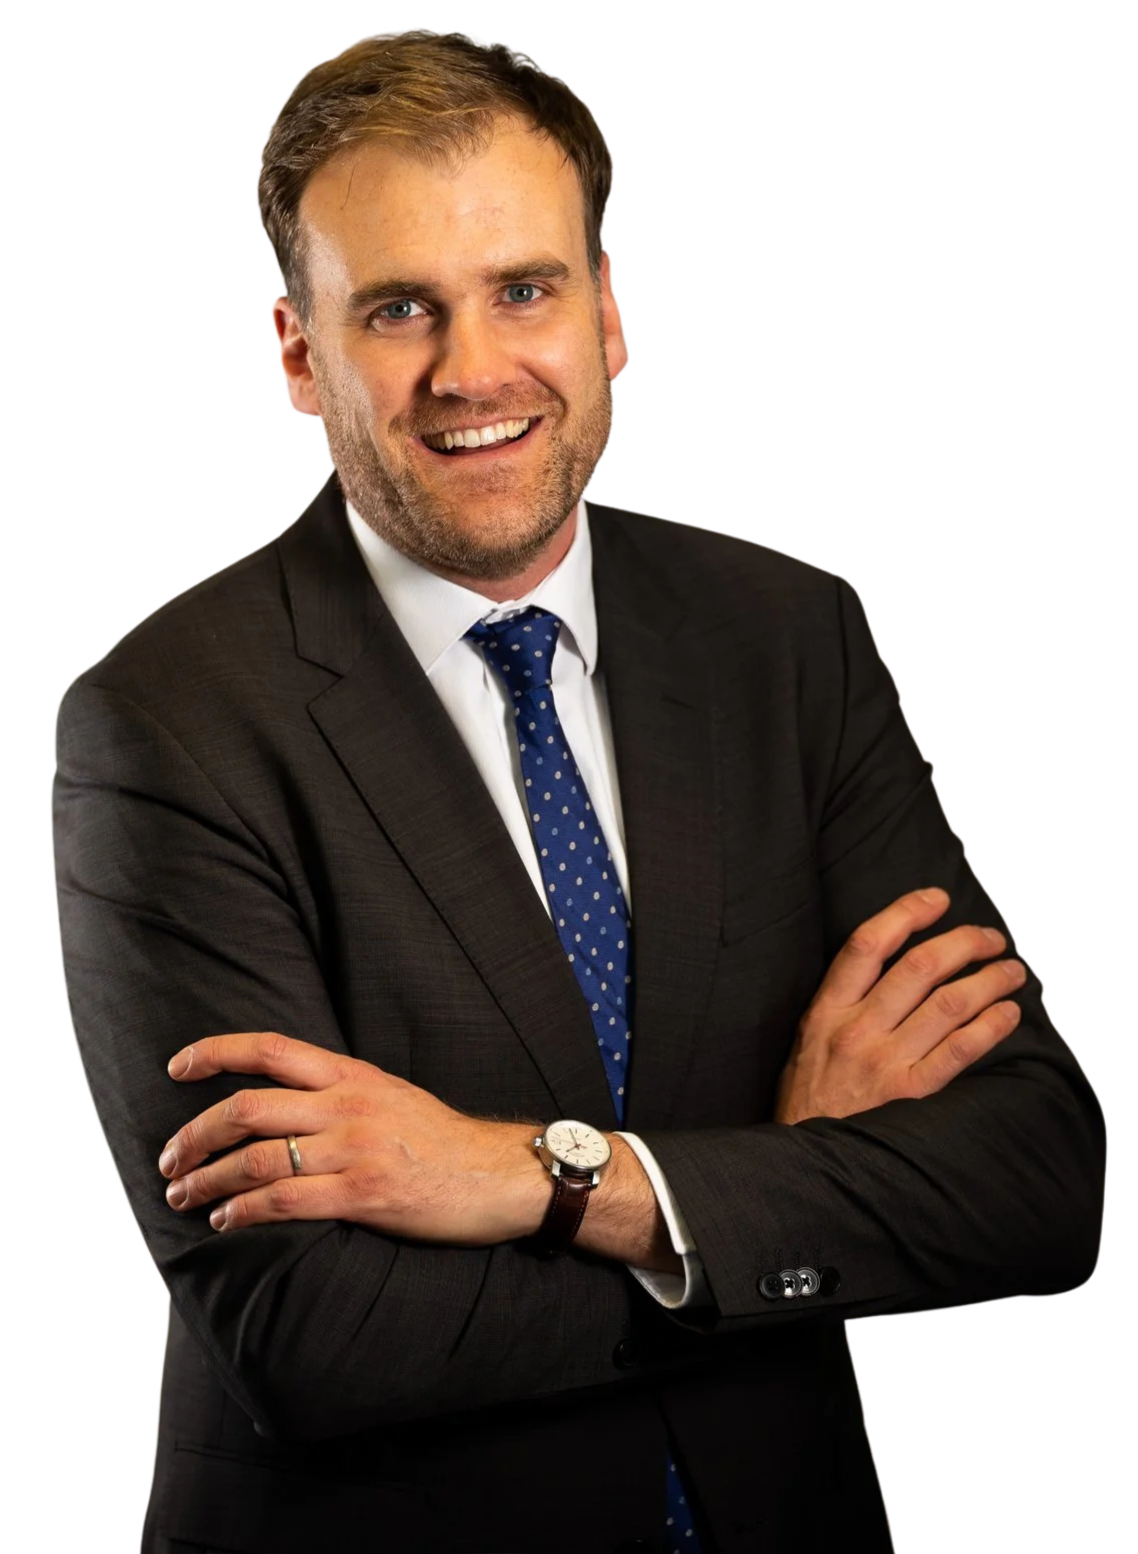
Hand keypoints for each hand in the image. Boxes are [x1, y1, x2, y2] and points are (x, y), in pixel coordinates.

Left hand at [157, 1032, 543, 1243]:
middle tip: (169, 1158)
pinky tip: (227, 1221)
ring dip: (208, 1180)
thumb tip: (283, 1105)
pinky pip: (286, 1201)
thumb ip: (340, 1095)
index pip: (268, 1049)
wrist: (500, 1174)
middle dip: (195, 1134)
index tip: (176, 1067)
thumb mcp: (391, 1096)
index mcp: (352, 1075)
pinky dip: (245, 1212)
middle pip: (247, 1107)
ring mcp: (355, 1148)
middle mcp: (347, 1104)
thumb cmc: (442, 1141)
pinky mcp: (364, 1193)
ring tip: (184, 1195)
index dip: (214, 1053)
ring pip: (257, 1159)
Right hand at [773, 887, 1027, 1125]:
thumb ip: (841, 1002)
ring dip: (988, 980)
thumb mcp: (806, 1040)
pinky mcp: (911, 1094)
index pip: (868, 943)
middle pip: (920, 966)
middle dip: (965, 942)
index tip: (936, 898)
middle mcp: (856, 1030)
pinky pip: (960, 1050)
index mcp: (826, 1010)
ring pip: (948, 1003)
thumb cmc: (807, 1099)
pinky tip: (1007, 1013)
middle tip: (989, 938)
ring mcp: (884, 1062)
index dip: (907, 912)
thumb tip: (889, 960)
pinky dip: (990, 1025)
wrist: (803, 1162)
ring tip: (1011, 972)